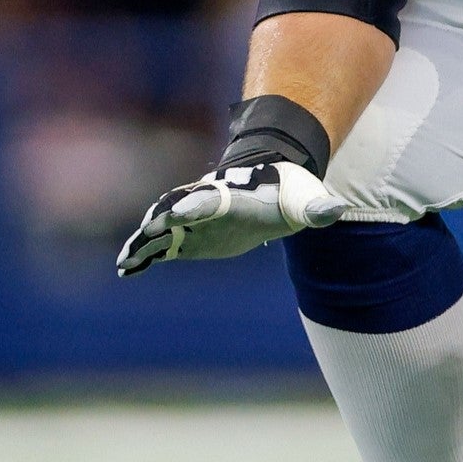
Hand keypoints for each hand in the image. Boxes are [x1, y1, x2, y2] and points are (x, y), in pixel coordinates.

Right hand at [115, 159, 346, 275]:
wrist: (269, 190)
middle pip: (175, 211)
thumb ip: (317, 207)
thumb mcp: (305, 199)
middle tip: (143, 236)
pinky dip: (143, 257)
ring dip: (143, 244)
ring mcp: (191, 224)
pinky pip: (159, 249)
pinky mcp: (186, 241)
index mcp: (230, 195)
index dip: (194, 204)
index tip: (178, 213)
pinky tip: (126, 271)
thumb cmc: (286, 193)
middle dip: (159, 222)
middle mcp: (204, 206)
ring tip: (125, 262)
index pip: (208, 198)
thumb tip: (338, 208)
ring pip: (161, 232)